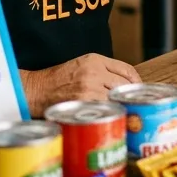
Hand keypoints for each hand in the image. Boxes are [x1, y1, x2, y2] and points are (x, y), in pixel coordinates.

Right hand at [21, 53, 139, 115]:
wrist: (37, 90)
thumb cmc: (58, 80)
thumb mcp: (82, 65)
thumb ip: (102, 70)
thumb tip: (125, 83)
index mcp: (95, 60)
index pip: (126, 69)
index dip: (136, 81)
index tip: (138, 88)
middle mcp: (94, 71)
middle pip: (124, 85)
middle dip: (129, 96)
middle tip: (132, 104)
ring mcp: (89, 87)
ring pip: (116, 98)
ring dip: (120, 106)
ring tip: (121, 112)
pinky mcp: (83, 102)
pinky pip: (105, 108)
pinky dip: (109, 113)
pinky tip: (109, 116)